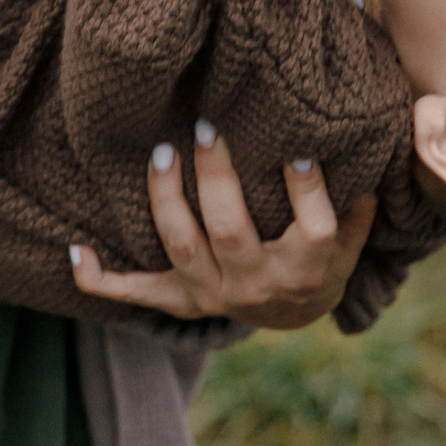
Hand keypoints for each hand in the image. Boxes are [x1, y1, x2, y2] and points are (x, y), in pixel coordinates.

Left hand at [69, 124, 375, 329]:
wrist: (289, 317)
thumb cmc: (321, 264)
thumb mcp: (350, 244)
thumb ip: (357, 207)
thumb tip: (369, 154)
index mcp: (307, 269)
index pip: (313, 229)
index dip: (305, 191)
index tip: (296, 152)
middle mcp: (256, 286)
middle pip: (233, 233)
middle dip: (218, 181)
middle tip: (209, 128)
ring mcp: (212, 296)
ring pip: (183, 248)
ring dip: (165, 202)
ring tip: (161, 154)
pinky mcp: (179, 300)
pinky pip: (136, 294)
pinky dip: (102, 280)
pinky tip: (76, 253)